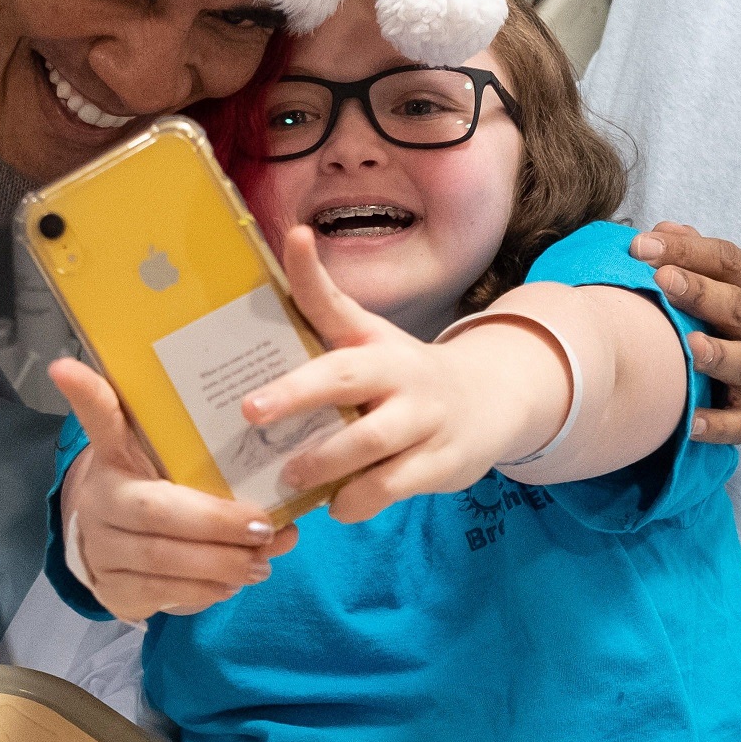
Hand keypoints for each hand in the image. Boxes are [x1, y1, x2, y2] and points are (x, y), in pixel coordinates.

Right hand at [51, 358, 295, 621]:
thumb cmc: (153, 491)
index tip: (67, 366)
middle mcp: (100, 501)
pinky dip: (208, 590)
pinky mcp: (113, 591)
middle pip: (158, 510)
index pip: (100, 420)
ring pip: (165, 559)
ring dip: (223, 563)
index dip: (88, 394)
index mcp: (113, 457)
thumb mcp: (170, 462)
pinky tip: (234, 582)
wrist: (109, 545)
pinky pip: (165, 593)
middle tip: (265, 526)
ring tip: (262, 560)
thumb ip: (218, 461)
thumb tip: (280, 501)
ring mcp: (102, 550)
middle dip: (218, 522)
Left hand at [239, 228, 568, 523]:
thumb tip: (285, 246)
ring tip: (289, 475)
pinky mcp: (440, 463)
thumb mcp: (366, 340)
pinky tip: (337, 503)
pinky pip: (390, 486)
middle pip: (347, 377)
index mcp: (373, 341)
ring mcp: (424, 418)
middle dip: (296, 394)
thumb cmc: (402, 374)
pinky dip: (357, 500)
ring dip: (324, 463)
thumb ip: (320, 309)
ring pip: (370, 442)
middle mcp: (400, 372)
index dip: (310, 272)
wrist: (490, 401)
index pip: (337, 301)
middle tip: (251, 411)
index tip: (295, 238)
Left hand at [630, 222, 740, 446]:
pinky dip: (716, 424)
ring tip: (689, 346)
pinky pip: (737, 423)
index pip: (729, 261)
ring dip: (717, 355)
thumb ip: (686, 256)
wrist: (729, 382)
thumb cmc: (710, 322)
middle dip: (700, 292)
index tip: (641, 246)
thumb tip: (660, 230)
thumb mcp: (704, 284)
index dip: (687, 250)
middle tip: (661, 279)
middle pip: (737, 307)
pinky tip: (690, 421)